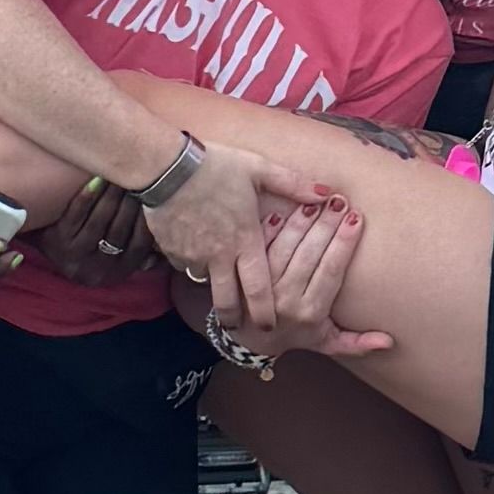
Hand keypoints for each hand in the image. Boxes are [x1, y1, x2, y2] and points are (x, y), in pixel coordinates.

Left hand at [30, 176, 155, 290]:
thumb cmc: (92, 247)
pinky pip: (76, 213)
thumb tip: (164, 245)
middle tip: (140, 178)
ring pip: (99, 220)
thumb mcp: (118, 258)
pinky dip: (89, 195)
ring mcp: (74, 256)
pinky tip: (97, 179)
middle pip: (119, 230)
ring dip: (112, 194)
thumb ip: (143, 254)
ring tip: (120, 174)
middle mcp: (96, 269)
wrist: (49, 245)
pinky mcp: (57, 240)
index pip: (139, 244)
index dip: (148, 220)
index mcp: (117, 273)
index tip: (155, 196)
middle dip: (131, 202)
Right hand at [136, 138, 280, 321]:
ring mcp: (195, 255)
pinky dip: (192, 261)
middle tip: (239, 327)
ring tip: (218, 281)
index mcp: (245, 240)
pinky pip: (185, 263)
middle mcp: (221, 255)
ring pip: (207, 281)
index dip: (263, 311)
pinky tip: (195, 248)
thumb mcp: (259, 169)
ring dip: (214, 284)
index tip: (269, 327)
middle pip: (228, 300)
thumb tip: (327, 194)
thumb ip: (293, 184)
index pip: (258, 288)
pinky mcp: (173, 250)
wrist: (166, 165)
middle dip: (234, 318)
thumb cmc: (217, 165)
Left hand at [218, 194, 392, 369]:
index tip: (356, 218)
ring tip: (318, 199)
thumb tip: (390, 342)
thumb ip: (357, 343)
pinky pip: (261, 245)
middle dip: (326, 224)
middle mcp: (286, 299)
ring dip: (302, 220)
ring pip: (285, 246)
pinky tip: (287, 206)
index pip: (331, 271)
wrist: (249, 342)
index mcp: (310, 312)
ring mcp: (263, 285)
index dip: (344, 243)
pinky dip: (273, 226)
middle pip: (309, 254)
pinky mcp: (245, 273)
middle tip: (340, 200)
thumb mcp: (327, 343)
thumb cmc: (296, 336)